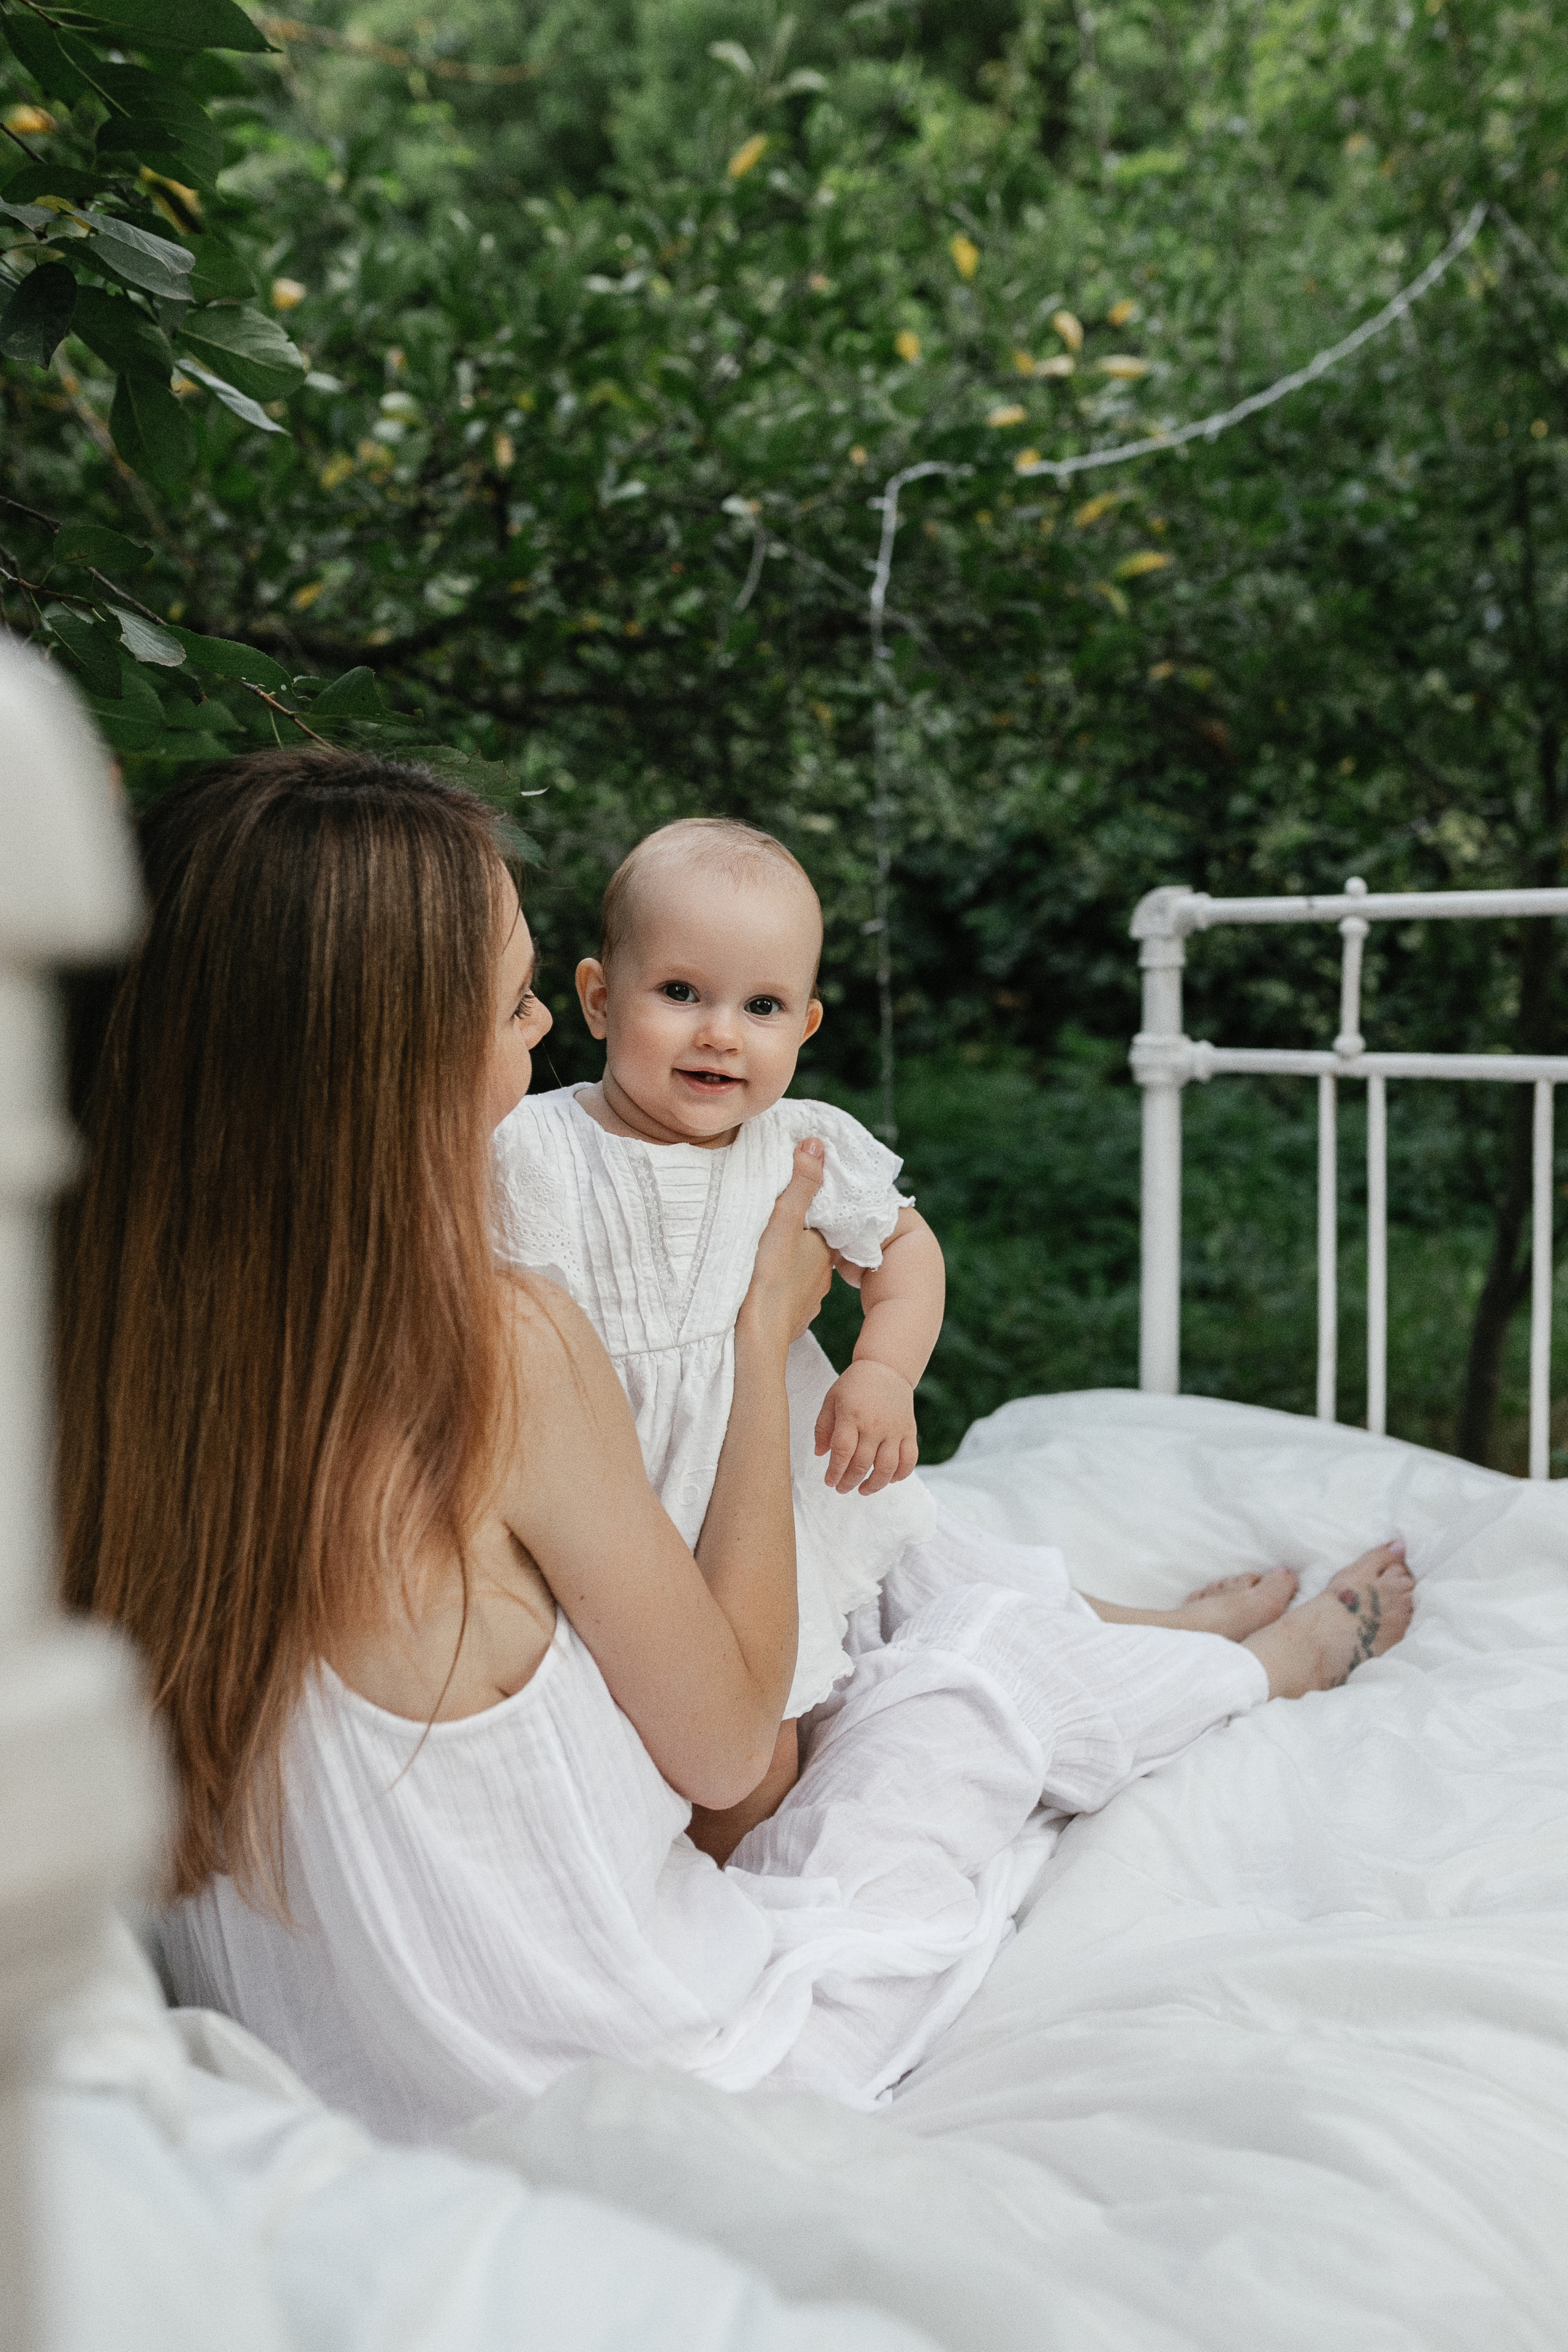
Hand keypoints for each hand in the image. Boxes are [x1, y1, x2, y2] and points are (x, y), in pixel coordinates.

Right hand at [740, 1139, 832, 1349]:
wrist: (753, 1341)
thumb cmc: (766, 1279)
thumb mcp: (782, 1222)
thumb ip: (800, 1185)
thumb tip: (817, 1144)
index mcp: (823, 1250)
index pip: (820, 1222)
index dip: (805, 1211)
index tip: (785, 1203)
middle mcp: (822, 1277)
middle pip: (807, 1247)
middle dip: (792, 1238)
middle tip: (766, 1227)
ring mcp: (807, 1302)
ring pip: (796, 1274)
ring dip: (782, 1265)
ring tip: (758, 1256)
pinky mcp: (789, 1322)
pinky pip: (784, 1299)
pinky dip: (773, 1290)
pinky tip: (756, 1287)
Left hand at [814, 1359, 918, 1494]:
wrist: (886, 1368)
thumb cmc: (854, 1385)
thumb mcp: (831, 1399)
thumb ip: (823, 1427)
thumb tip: (820, 1454)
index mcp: (851, 1416)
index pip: (842, 1452)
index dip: (835, 1471)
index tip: (829, 1482)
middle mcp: (874, 1425)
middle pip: (862, 1463)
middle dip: (849, 1481)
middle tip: (841, 1489)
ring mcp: (894, 1429)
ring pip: (887, 1467)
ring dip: (875, 1484)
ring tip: (863, 1490)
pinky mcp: (909, 1431)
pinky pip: (909, 1459)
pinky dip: (901, 1474)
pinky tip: (889, 1480)